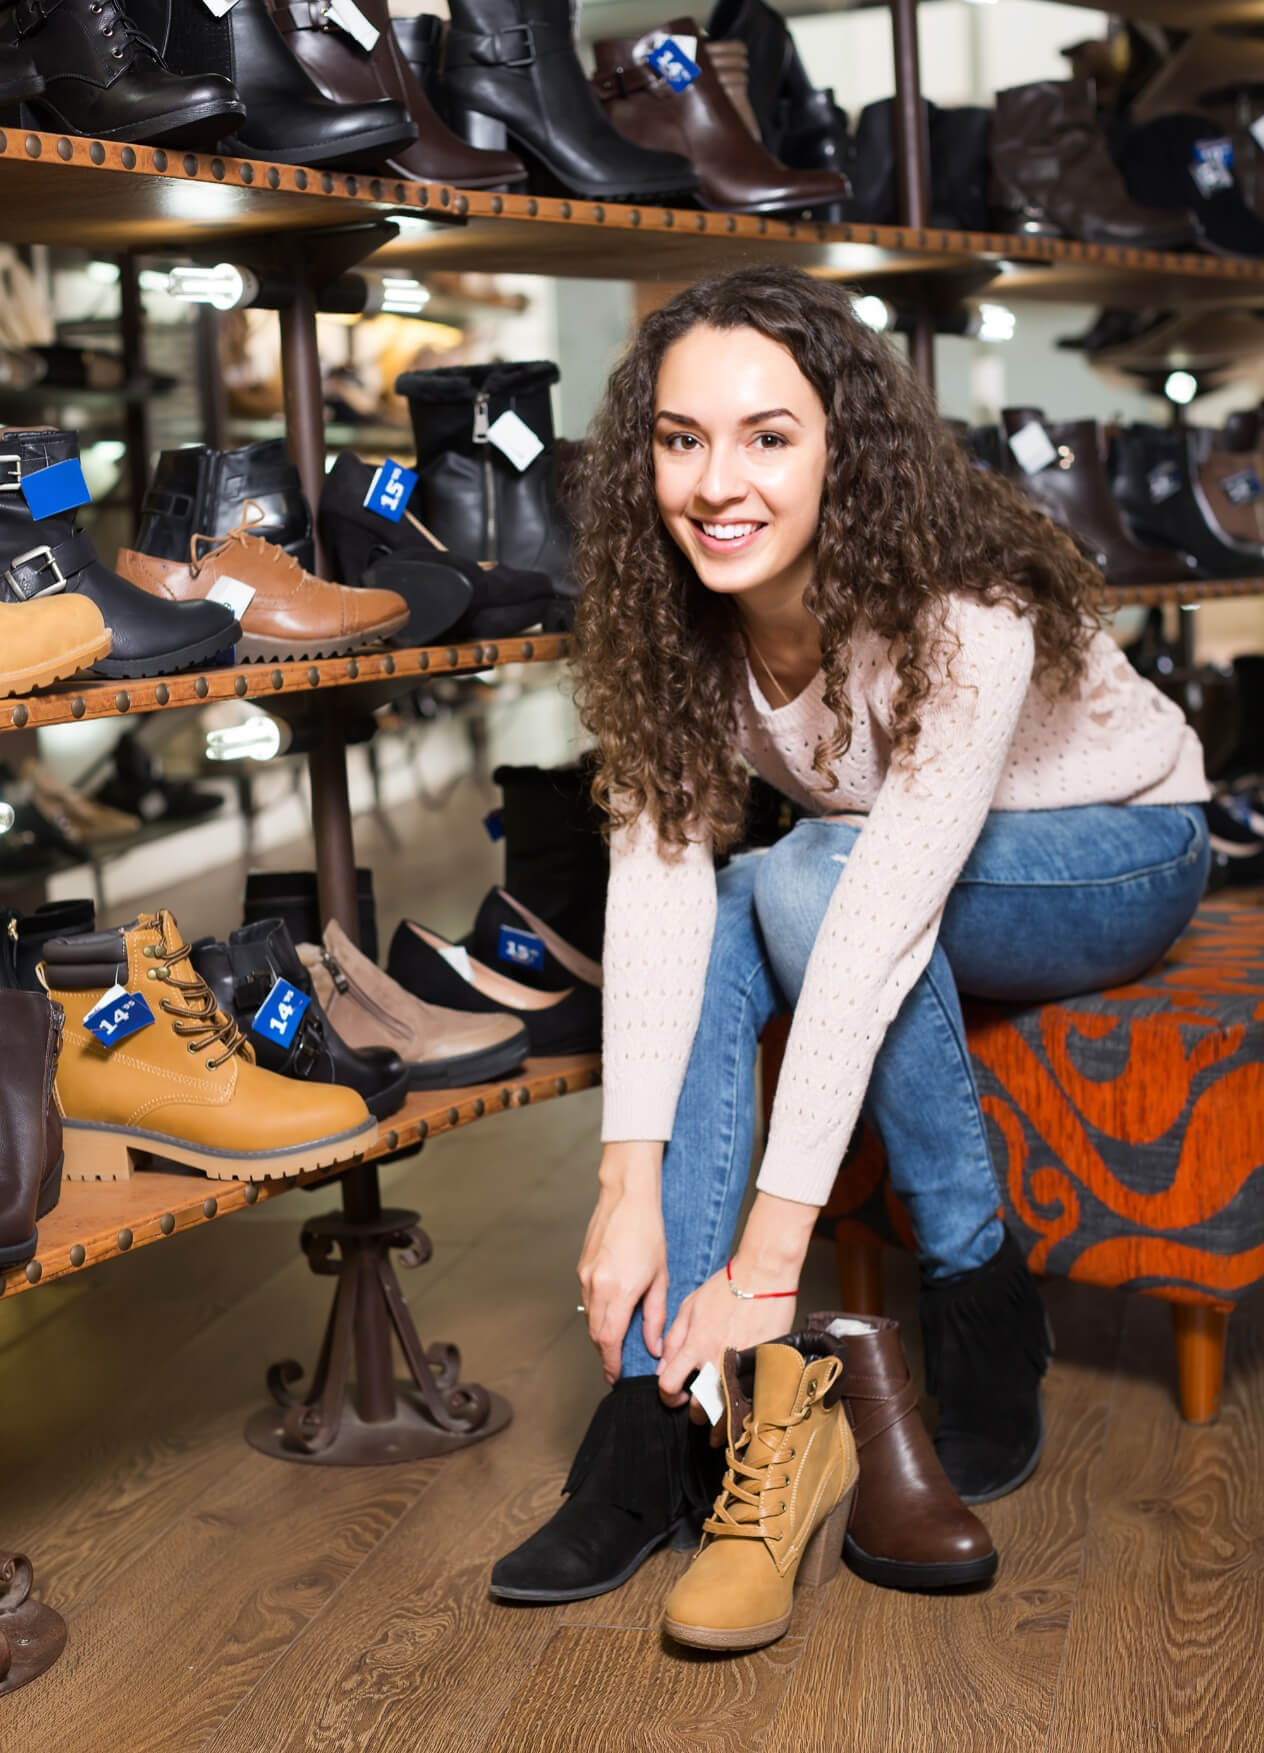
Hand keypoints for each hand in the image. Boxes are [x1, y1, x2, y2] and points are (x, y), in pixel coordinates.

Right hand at [577, 1150, 667, 1384]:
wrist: (626, 1199)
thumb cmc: (648, 1234)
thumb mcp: (660, 1278)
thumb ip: (655, 1317)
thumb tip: (653, 1347)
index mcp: (618, 1292)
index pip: (609, 1340)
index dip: (611, 1363)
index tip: (615, 1376)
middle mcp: (595, 1287)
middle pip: (595, 1334)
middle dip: (606, 1352)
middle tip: (618, 1363)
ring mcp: (584, 1277)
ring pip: (589, 1318)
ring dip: (601, 1332)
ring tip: (617, 1340)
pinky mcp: (580, 1269)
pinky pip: (586, 1300)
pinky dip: (596, 1313)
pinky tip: (611, 1312)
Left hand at [657, 1269, 797, 1437]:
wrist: (763, 1276)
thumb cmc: (726, 1287)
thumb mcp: (689, 1306)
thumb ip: (673, 1338)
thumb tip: (662, 1367)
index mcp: (694, 1345)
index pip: (669, 1384)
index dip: (666, 1396)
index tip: (673, 1397)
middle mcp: (716, 1360)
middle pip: (698, 1407)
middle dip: (695, 1413)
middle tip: (698, 1411)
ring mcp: (742, 1367)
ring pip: (726, 1412)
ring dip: (719, 1424)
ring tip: (718, 1428)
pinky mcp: (764, 1368)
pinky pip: (752, 1403)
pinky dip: (745, 1415)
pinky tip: (741, 1419)